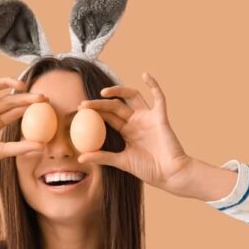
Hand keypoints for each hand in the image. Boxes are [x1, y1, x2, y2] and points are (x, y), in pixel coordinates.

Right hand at [0, 72, 46, 180]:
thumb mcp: (1, 151)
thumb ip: (21, 147)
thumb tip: (43, 146)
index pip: (15, 111)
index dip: (29, 106)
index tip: (45, 104)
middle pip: (9, 100)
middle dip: (25, 97)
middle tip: (42, 97)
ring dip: (7, 83)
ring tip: (22, 85)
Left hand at [77, 72, 192, 190]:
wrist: (169, 173)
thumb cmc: (148, 169)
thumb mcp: (121, 162)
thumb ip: (102, 157)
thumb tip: (80, 158)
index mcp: (126, 131)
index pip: (108, 117)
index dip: (94, 112)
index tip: (79, 110)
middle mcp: (136, 121)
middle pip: (115, 106)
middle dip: (99, 103)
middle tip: (84, 104)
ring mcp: (148, 118)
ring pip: (132, 97)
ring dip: (119, 91)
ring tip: (103, 92)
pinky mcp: (160, 117)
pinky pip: (159, 98)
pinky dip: (153, 85)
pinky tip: (145, 75)